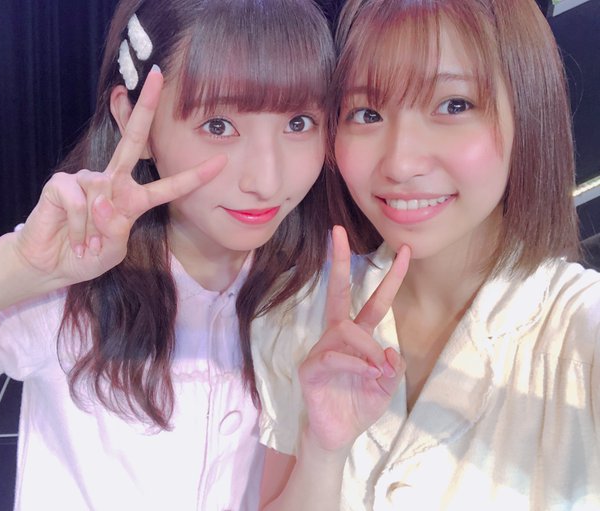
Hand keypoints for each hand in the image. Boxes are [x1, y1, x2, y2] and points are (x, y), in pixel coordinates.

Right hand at [12, 68, 225, 288]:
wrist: (50, 265)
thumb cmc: (85, 256)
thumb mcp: (112, 249)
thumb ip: (116, 229)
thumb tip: (102, 200)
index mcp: (131, 199)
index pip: (166, 185)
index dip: (193, 177)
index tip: (219, 163)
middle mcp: (111, 182)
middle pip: (134, 140)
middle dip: (145, 107)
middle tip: (158, 76)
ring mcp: (86, 180)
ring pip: (101, 201)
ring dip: (93, 233)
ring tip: (83, 244)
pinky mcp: (61, 183)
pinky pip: (79, 204)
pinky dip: (77, 228)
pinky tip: (70, 237)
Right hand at [298, 226, 409, 452]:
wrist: (337, 435)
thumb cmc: (358, 404)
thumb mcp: (386, 386)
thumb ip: (392, 367)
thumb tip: (388, 353)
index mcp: (357, 336)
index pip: (375, 301)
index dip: (390, 278)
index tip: (404, 251)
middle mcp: (337, 335)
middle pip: (338, 292)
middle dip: (339, 261)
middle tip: (337, 232)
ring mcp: (322, 349)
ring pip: (347, 331)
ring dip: (368, 350)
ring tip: (378, 373)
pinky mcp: (311, 368)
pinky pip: (334, 357)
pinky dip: (355, 365)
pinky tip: (369, 376)